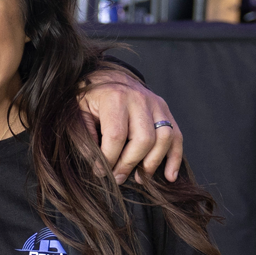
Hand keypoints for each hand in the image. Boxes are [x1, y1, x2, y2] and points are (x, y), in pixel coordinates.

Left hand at [79, 68, 182, 184]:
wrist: (105, 76)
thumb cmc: (90, 99)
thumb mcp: (79, 113)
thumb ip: (86, 136)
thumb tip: (98, 164)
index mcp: (115, 97)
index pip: (116, 136)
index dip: (109, 159)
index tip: (101, 172)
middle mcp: (139, 99)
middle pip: (143, 140)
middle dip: (130, 164)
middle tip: (118, 177)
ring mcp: (156, 104)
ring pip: (164, 138)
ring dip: (153, 163)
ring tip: (140, 178)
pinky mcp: (165, 110)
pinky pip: (177, 136)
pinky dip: (175, 157)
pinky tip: (169, 175)